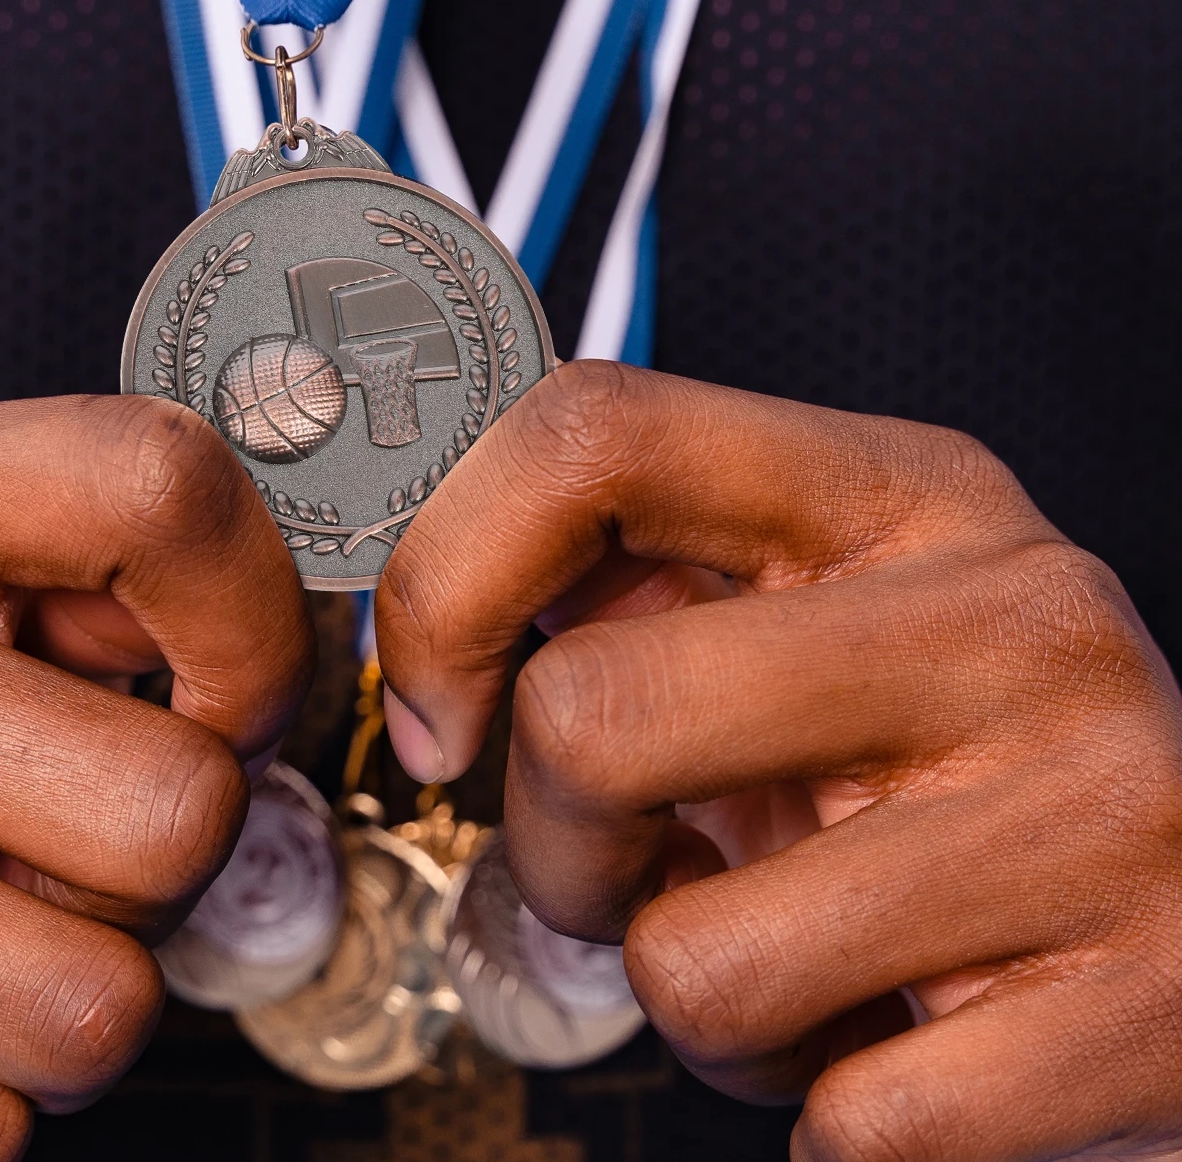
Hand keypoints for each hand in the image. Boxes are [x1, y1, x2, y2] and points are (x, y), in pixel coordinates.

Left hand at [376, 362, 1181, 1161]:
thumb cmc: (940, 762)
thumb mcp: (809, 617)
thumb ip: (636, 580)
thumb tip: (417, 618)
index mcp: (895, 489)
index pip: (592, 434)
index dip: (446, 579)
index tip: (434, 705)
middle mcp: (1008, 616)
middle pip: (593, 715)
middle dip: (555, 846)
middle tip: (627, 864)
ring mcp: (1098, 808)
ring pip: (693, 961)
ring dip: (697, 999)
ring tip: (795, 957)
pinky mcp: (1156, 1007)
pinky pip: (847, 1125)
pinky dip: (821, 1116)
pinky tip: (893, 1039)